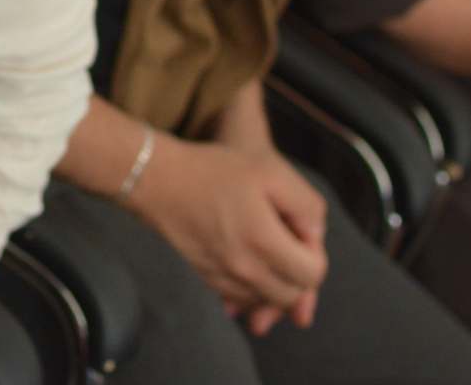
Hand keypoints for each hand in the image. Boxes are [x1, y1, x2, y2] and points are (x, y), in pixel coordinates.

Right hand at [124, 133, 326, 332]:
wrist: (155, 179)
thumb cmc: (211, 170)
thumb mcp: (268, 171)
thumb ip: (306, 205)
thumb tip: (314, 235)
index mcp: (264, 243)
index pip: (312, 275)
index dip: (315, 253)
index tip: (299, 229)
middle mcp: (245, 270)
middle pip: (291, 294)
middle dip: (299, 273)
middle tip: (288, 240)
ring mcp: (223, 277)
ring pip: (266, 300)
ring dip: (277, 283)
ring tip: (270, 250)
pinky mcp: (207, 276)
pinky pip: (241, 297)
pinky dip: (252, 286)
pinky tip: (249, 261)